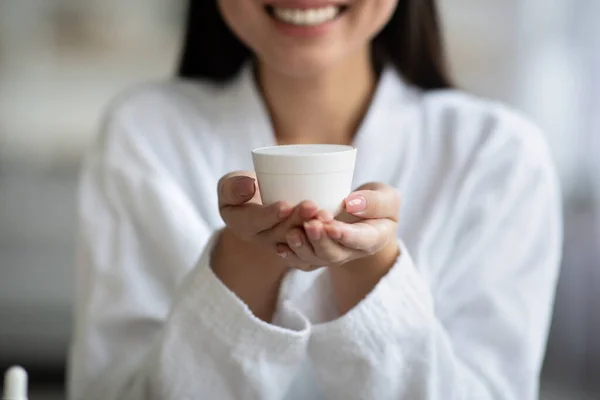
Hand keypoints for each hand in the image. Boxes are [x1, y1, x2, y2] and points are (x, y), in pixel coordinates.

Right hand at [217, 171, 331, 253]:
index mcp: (241, 225)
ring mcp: (281, 246)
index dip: (270, 215)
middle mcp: (261, 240)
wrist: (258, 201)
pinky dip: (323, 240)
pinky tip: (334, 227)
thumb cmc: (243, 189)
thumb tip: (248, 186)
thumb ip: (232, 186)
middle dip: (297, 221)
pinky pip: (311, 252)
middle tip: (312, 206)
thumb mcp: (230, 184)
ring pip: (299, 244)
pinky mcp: (299, 249)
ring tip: (325, 215)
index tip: (285, 205)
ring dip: (312, 232)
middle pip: (280, 234)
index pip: (255, 222)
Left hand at [276, 182, 399, 268]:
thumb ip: (375, 202)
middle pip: (334, 254)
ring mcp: (331, 255)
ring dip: (302, 248)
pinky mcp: (315, 255)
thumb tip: (352, 204)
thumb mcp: (387, 197)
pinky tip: (280, 246)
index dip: (345, 235)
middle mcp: (350, 252)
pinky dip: (290, 256)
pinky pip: (302, 261)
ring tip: (292, 233)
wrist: (364, 217)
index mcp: (373, 239)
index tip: (331, 225)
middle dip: (320, 241)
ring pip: (315, 259)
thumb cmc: (376, 203)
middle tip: (310, 224)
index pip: (361, 240)